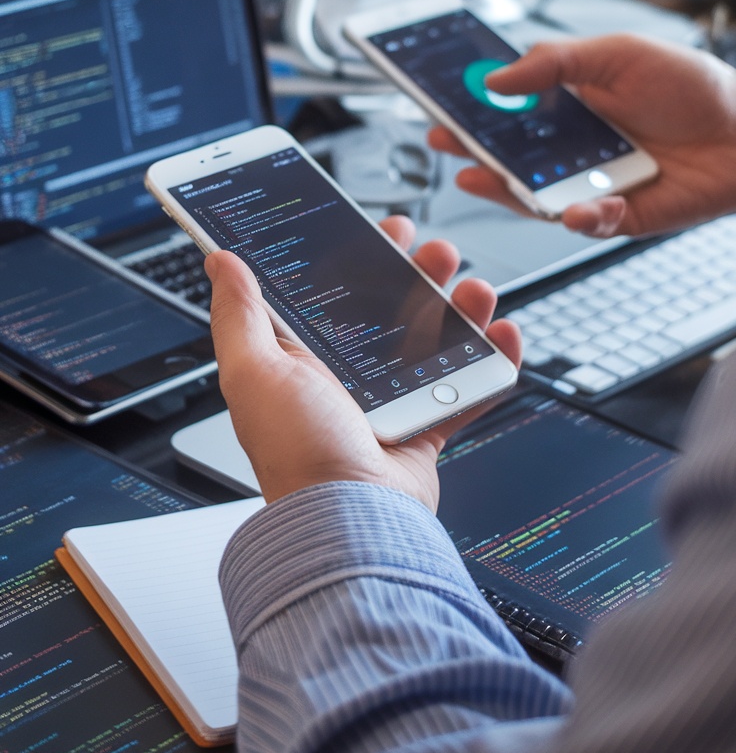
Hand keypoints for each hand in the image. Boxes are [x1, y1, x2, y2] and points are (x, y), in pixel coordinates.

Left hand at [205, 216, 520, 510]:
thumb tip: (221, 262)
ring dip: (463, 309)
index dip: (359, 256)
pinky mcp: (425, 427)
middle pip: (392, 308)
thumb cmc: (298, 454)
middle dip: (420, 273)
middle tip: (437, 252)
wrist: (352, 523)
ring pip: (436, 340)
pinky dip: (493, 360)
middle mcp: (346, 376)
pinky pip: (468, 387)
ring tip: (477, 291)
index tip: (382, 229)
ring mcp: (390, 402)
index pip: (332, 291)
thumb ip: (239, 315)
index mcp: (303, 359)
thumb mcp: (253, 373)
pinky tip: (504, 335)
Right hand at [429, 33, 735, 238]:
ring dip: (507, 191)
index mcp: (570, 105)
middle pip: (511, 157)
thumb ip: (555, 62)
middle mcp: (575, 148)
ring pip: (537, 197)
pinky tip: (578, 205)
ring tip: (482, 176)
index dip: (473, 111)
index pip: (508, 110)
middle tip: (446, 143)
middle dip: (473, 151)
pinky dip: (580, 217)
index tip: (441, 106)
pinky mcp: (620, 216)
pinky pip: (587, 224)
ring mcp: (594, 184)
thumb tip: (498, 78)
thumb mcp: (618, 54)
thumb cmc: (694, 87)